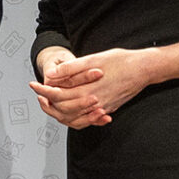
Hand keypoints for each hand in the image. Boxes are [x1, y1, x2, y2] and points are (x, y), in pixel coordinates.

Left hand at [31, 48, 157, 129]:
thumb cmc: (122, 61)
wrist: (145, 69)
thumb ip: (71, 69)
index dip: (42, 91)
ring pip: (74, 118)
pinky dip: (76, 117)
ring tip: (50, 102)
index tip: (33, 85)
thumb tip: (51, 75)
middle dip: (48, 102)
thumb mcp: (94, 59)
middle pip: (63, 110)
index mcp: (87, 91)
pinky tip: (72, 110)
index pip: (57, 96)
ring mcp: (102, 108)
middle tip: (39, 94)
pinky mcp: (108, 108)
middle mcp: (93, 103)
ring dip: (60, 112)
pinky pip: (87, 119)